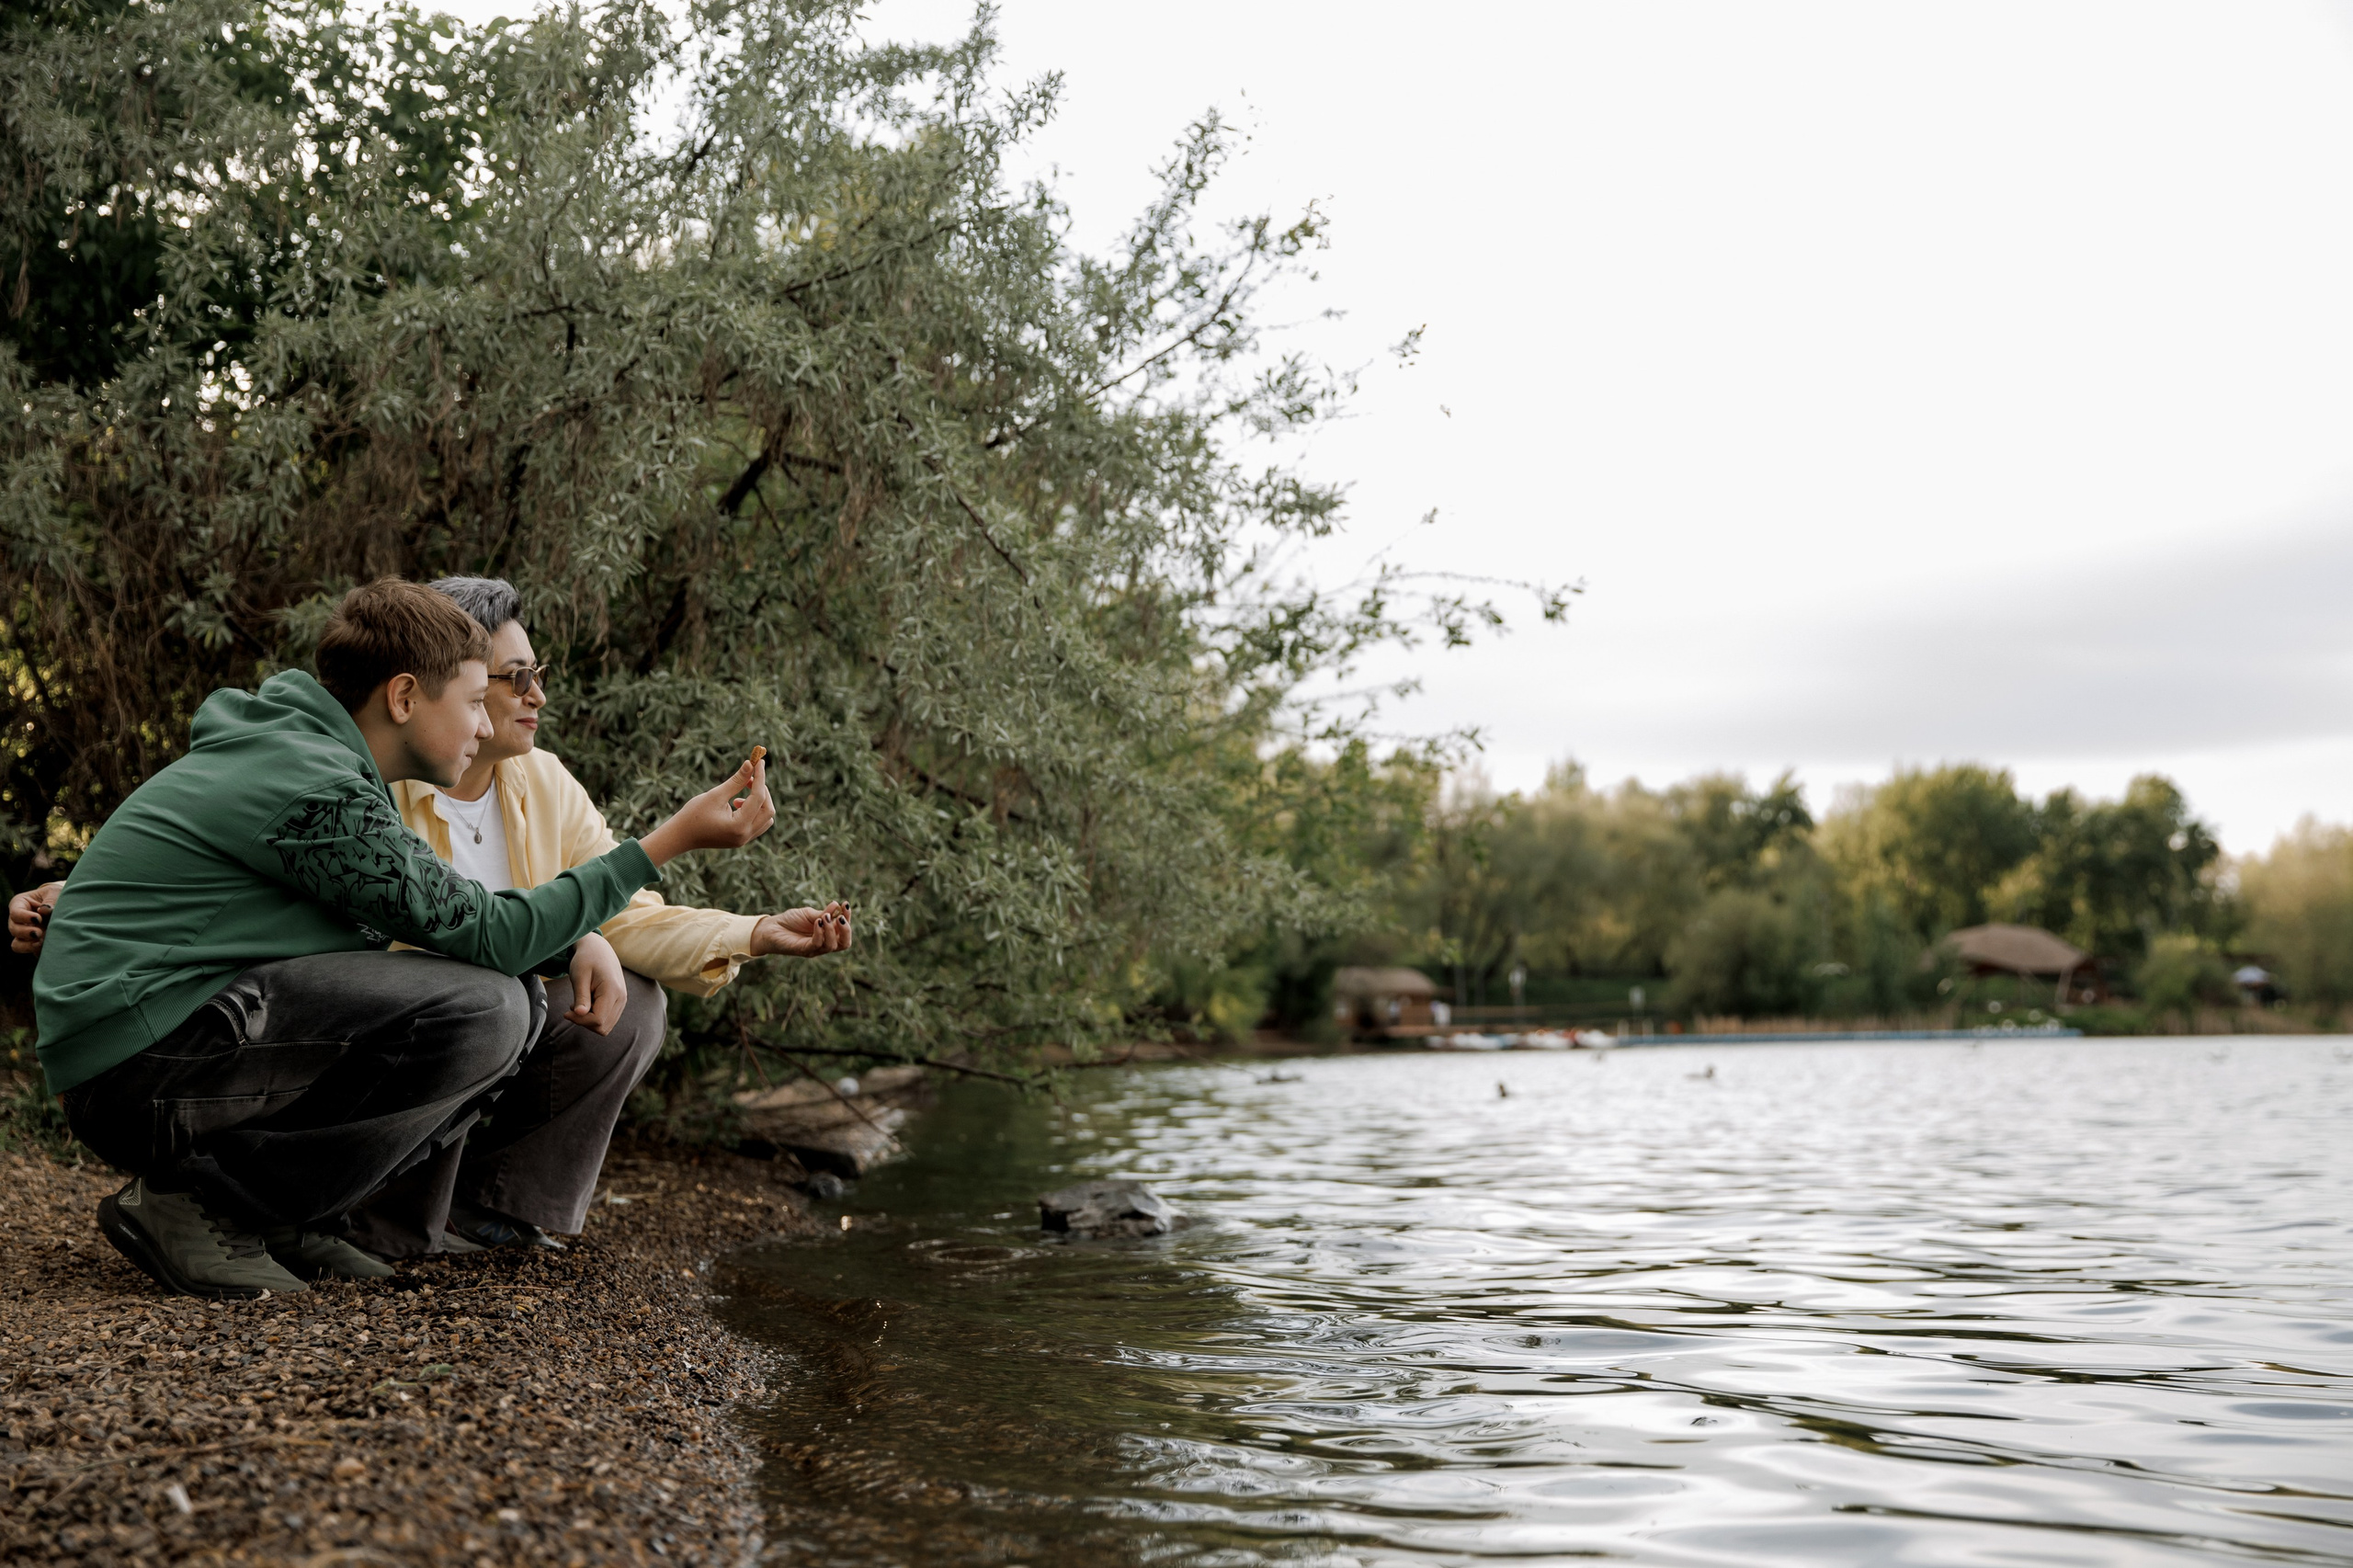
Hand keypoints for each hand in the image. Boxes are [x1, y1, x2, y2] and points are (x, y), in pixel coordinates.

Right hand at [8, 881, 63, 955]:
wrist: (66, 906)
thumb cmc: (56, 895)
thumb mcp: (54, 892)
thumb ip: (50, 901)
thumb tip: (44, 910)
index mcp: (20, 904)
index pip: (15, 912)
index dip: (24, 917)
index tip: (38, 919)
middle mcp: (19, 920)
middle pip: (14, 929)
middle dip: (25, 933)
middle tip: (39, 933)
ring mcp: (25, 933)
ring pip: (17, 944)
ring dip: (28, 945)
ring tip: (42, 942)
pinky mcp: (33, 943)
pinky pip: (30, 951)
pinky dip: (37, 951)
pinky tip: (46, 948)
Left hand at [565, 931, 627, 1035]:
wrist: (598, 948)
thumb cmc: (586, 959)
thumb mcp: (579, 976)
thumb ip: (581, 996)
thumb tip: (579, 1014)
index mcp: (612, 991)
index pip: (598, 1020)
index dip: (580, 1020)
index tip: (566, 1012)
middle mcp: (621, 998)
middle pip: (602, 1027)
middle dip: (584, 1022)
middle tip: (572, 1007)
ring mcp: (622, 1000)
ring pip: (605, 1026)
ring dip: (589, 1020)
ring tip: (579, 1004)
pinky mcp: (619, 1001)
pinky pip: (607, 1019)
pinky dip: (594, 1017)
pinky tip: (587, 1004)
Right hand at [639, 749, 776, 867]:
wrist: (680, 836)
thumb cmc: (693, 814)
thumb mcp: (715, 795)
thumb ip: (736, 781)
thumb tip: (750, 764)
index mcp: (739, 826)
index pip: (759, 798)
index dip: (760, 777)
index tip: (759, 762)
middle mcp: (745, 836)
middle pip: (768, 810)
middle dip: (762, 791)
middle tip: (749, 777)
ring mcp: (744, 840)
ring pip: (766, 818)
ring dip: (759, 802)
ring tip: (737, 797)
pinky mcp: (741, 839)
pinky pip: (758, 823)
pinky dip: (754, 810)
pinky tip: (736, 804)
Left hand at [751, 902, 852, 958]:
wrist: (770, 928)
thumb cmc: (789, 921)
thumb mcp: (808, 914)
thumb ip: (823, 913)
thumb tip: (837, 905)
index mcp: (827, 934)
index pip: (844, 930)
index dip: (848, 918)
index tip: (846, 904)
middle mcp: (824, 943)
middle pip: (844, 943)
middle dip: (846, 930)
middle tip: (842, 916)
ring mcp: (815, 949)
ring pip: (832, 945)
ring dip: (831, 929)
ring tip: (825, 917)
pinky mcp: (804, 950)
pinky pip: (817, 944)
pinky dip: (820, 933)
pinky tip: (818, 922)